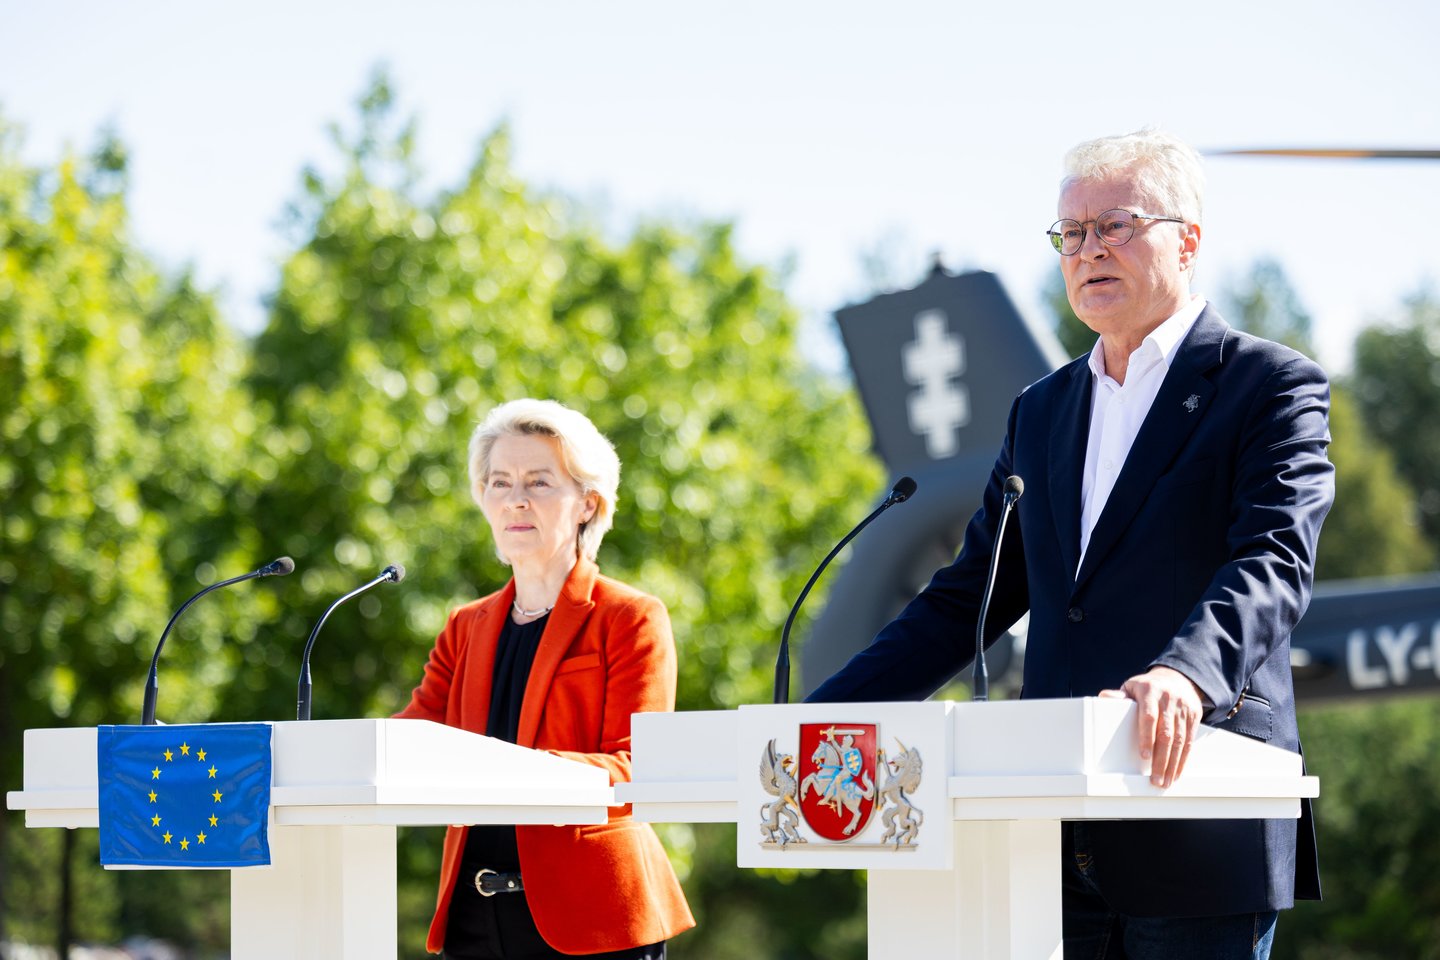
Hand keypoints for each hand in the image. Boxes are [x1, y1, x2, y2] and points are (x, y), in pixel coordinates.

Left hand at [1099, 666, 1202, 787]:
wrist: (1177, 679)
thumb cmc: (1148, 687)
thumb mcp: (1132, 687)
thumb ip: (1120, 696)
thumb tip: (1104, 697)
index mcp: (1150, 691)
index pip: (1149, 717)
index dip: (1146, 737)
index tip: (1144, 756)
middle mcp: (1168, 699)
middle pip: (1166, 733)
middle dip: (1161, 759)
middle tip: (1156, 779)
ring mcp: (1183, 708)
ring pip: (1180, 740)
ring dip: (1173, 763)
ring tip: (1166, 781)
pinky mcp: (1194, 715)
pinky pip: (1189, 740)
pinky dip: (1183, 758)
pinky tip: (1177, 771)